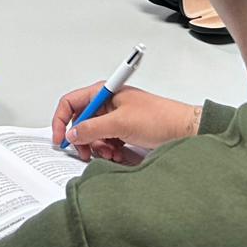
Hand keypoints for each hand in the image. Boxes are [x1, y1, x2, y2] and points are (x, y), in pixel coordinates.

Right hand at [49, 84, 200, 164]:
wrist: (185, 130)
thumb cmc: (160, 118)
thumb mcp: (120, 124)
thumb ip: (92, 128)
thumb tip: (72, 134)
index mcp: (104, 92)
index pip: (70, 103)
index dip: (61, 120)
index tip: (60, 139)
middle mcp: (107, 103)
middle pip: (80, 121)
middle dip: (82, 139)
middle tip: (86, 152)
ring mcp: (115, 117)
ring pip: (93, 134)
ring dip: (98, 146)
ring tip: (110, 152)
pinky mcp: (124, 130)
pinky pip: (106, 141)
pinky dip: (109, 149)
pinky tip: (118, 153)